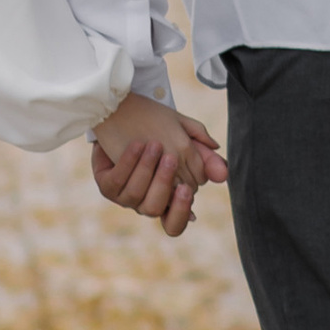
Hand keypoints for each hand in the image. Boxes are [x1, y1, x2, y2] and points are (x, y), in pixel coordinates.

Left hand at [91, 91, 227, 238]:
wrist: (124, 112)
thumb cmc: (157, 128)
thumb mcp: (185, 137)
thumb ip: (204, 155)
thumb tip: (223, 175)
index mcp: (168, 195)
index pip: (177, 217)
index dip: (182, 206)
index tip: (187, 187)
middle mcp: (145, 200)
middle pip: (156, 209)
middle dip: (163, 183)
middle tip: (171, 158)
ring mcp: (124, 195)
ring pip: (135, 196)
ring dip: (146, 170)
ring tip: (153, 144)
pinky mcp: (106, 184)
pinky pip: (115, 182)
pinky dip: (128, 163)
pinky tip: (136, 144)